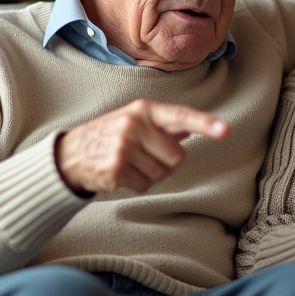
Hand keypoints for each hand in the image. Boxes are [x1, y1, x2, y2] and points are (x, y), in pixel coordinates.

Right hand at [55, 99, 228, 193]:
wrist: (69, 154)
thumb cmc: (108, 136)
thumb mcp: (132, 119)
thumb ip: (162, 124)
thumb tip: (191, 127)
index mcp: (143, 110)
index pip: (180, 116)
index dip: (204, 124)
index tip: (225, 130)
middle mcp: (134, 125)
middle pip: (177, 156)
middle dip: (166, 161)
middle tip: (144, 155)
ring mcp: (124, 147)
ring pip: (162, 173)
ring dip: (150, 173)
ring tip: (129, 163)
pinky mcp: (116, 169)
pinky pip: (146, 184)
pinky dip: (138, 183)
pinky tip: (121, 173)